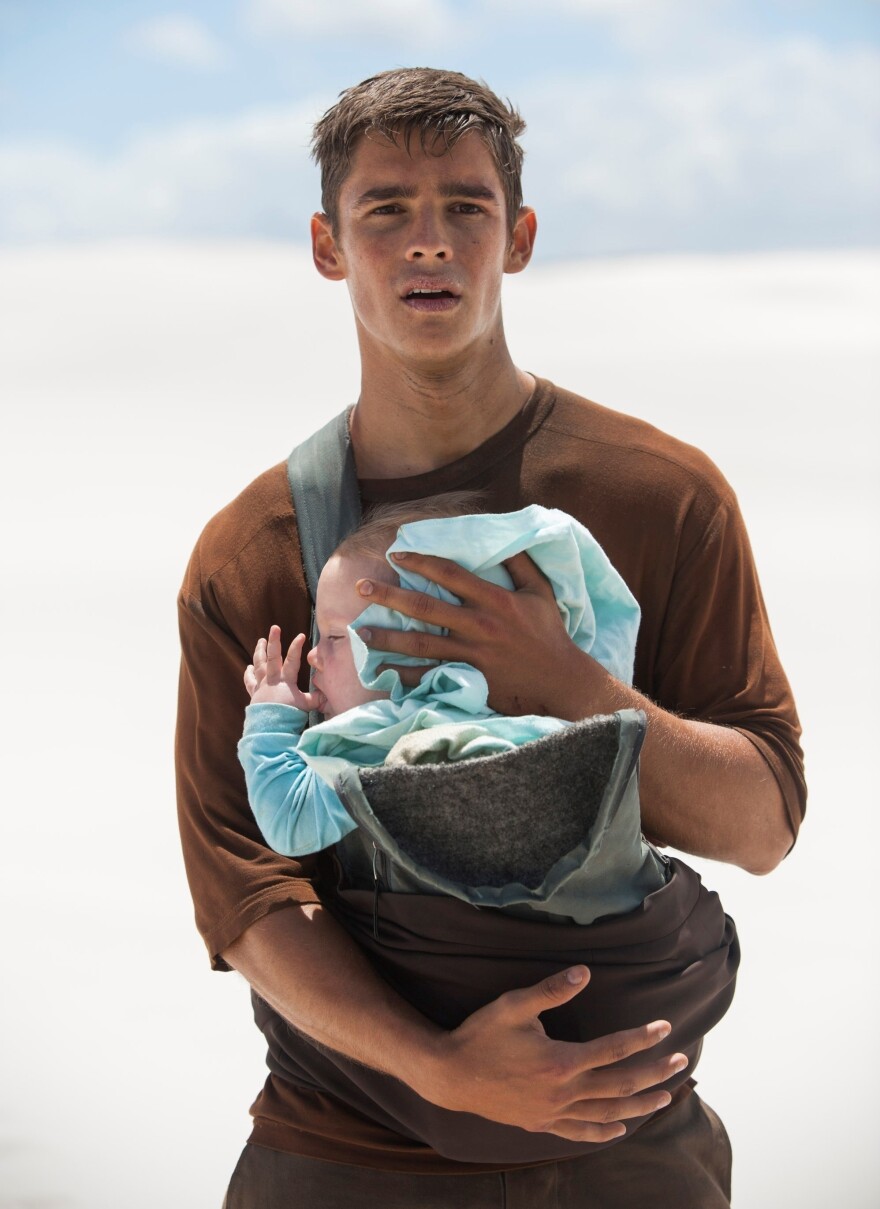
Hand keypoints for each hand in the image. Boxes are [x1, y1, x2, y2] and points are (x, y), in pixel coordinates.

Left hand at [244, 626, 324, 712]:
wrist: (269, 727)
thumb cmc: (289, 716)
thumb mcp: (306, 706)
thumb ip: (316, 698)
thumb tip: (327, 693)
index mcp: (286, 681)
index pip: (293, 660)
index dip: (296, 647)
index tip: (301, 635)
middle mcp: (272, 680)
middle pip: (272, 657)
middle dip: (274, 641)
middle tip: (274, 628)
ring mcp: (261, 685)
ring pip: (259, 664)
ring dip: (259, 651)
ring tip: (260, 641)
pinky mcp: (254, 694)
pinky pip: (249, 680)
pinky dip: (249, 673)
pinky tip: (248, 667)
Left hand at [355, 550, 603, 717]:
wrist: (561, 680)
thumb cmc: (550, 634)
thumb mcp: (541, 591)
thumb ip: (521, 562)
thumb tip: (504, 535)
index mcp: (494, 599)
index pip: (449, 573)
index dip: (420, 561)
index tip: (395, 554)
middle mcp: (478, 625)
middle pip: (424, 606)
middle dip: (389, 596)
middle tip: (361, 587)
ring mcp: (471, 654)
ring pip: (419, 643)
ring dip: (387, 637)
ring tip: (360, 632)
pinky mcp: (469, 678)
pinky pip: (429, 676)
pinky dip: (404, 675)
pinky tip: (382, 671)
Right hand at [421, 966, 686, 1140]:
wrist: (449, 1075)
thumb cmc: (480, 1034)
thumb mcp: (513, 1004)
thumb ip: (552, 990)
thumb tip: (585, 972)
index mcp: (561, 1062)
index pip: (614, 1050)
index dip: (642, 1038)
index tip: (665, 1027)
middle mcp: (563, 1093)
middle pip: (620, 1085)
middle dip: (654, 1073)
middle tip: (681, 1062)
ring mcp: (553, 1113)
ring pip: (608, 1113)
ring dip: (640, 1105)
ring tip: (666, 1096)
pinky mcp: (541, 1123)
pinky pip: (580, 1133)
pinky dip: (604, 1132)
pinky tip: (620, 1128)